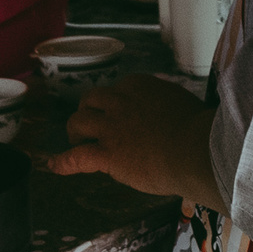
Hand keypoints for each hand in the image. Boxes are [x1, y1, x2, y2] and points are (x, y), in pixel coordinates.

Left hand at [48, 75, 224, 207]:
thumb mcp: (183, 104)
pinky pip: (76, 157)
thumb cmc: (199, 130)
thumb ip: (168, 105)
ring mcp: (110, 128)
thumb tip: (171, 114)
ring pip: (78, 121)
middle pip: (92, 99)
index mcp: (140, 86)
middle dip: (89, 110)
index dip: (116, 101)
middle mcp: (120, 102)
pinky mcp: (106, 154)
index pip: (119, 89)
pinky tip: (54, 165)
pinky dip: (62, 161)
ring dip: (75, 130)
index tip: (119, 111)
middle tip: (92, 123)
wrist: (195, 150)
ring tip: (76, 139)